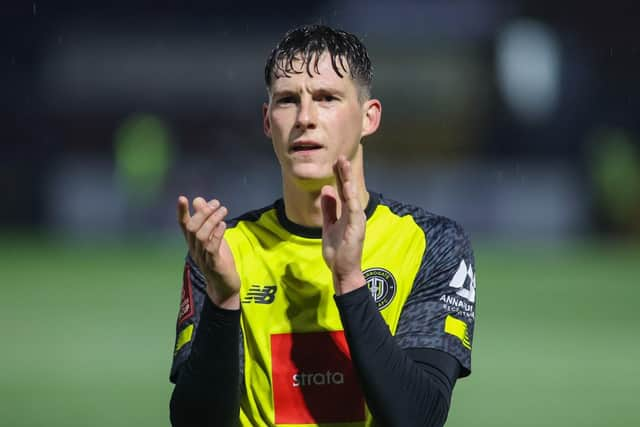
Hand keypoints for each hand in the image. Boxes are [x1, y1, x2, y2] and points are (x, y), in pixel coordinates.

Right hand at [177, 196, 240, 308]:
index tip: (182, 198)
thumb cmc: (219, 261)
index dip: (182, 212)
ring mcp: (203, 257)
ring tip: (222, 210)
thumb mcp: (214, 238)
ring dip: (212, 221)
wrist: (224, 287)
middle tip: (216, 203)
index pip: (184, 225)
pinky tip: (223, 225)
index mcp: (193, 243)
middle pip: (192, 228)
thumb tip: (199, 200)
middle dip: (203, 213)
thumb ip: (207, 221)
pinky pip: (211, 248)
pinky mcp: (213, 265)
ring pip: (201, 236)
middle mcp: (195, 249)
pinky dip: (216, 234)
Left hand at [321, 156, 366, 294]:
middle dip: (344, 173)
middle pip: (349, 190)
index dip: (339, 176)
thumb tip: (327, 189)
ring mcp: (356, 221)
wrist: (342, 270)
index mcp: (347, 213)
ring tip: (344, 166)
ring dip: (348, 181)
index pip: (343, 190)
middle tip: (340, 157)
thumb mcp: (329, 225)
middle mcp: (354, 214)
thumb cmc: (338, 251)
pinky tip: (347, 187)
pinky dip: (351, 198)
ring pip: (352, 196)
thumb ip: (329, 208)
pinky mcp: (356, 229)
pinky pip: (353, 211)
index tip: (336, 161)